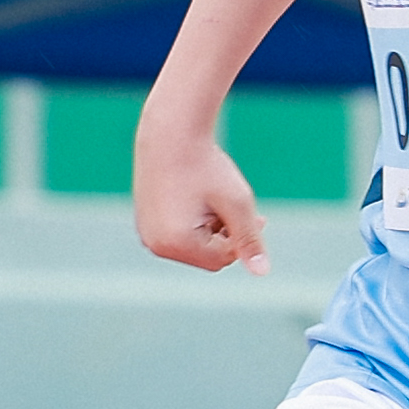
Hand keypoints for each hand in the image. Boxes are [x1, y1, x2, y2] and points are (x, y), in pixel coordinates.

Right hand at [135, 116, 269, 276]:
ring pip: (195, 246)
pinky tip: (201, 199)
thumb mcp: (236, 203)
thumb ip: (249, 240)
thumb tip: (262, 272)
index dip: (243, 239)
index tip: (257, 216)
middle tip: (237, 208)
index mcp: (175, 243)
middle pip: (208, 257)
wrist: (171, 135)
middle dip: (227, 237)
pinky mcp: (146, 223)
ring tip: (216, 200)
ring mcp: (147, 234)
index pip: (223, 259)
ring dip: (213, 230)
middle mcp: (155, 244)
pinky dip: (195, 224)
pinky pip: (179, 235)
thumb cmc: (207, 167)